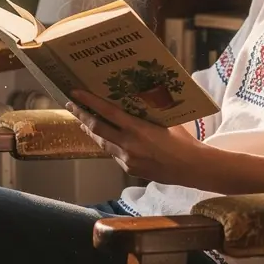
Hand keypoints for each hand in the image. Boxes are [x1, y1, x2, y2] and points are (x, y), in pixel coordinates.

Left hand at [65, 90, 200, 183]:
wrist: (191, 167)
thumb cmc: (182, 140)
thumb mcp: (165, 121)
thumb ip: (147, 114)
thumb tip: (135, 101)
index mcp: (138, 129)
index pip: (107, 112)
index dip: (89, 102)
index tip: (75, 93)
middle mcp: (128, 145)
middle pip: (97, 128)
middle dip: (82, 116)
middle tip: (71, 105)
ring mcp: (127, 159)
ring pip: (103, 143)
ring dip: (91, 131)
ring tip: (83, 122)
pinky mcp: (129, 169)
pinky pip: (114, 154)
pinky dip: (108, 144)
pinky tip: (107, 139)